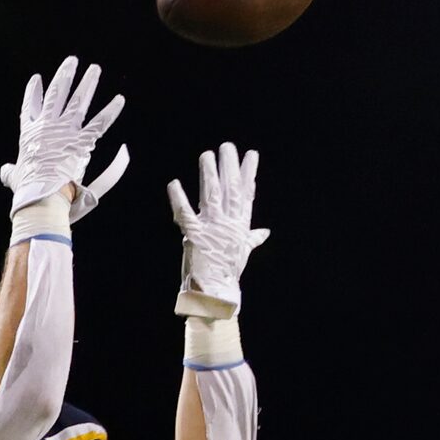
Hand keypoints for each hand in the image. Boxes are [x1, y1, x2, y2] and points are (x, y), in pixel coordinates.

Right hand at [0, 56, 128, 221]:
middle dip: (65, 75)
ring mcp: (66, 131)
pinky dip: (111, 111)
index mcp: (30, 132)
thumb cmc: (28, 188)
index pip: (30, 106)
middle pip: (57, 93)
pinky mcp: (83, 141)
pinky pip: (100, 123)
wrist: (43, 194)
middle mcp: (48, 125)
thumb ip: (10, 172)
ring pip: (79, 100)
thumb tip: (5, 171)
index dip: (33, 91)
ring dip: (88, 82)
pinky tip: (119, 100)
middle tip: (72, 61)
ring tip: (95, 69)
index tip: (37, 79)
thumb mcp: (14, 177)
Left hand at [168, 142, 268, 314]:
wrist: (216, 292)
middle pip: (230, 189)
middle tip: (227, 146)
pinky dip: (178, 199)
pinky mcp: (194, 235)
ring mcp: (212, 228)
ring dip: (209, 174)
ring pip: (211, 195)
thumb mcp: (243, 252)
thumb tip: (265, 232)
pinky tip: (174, 183)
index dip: (248, 173)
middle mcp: (228, 223)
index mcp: (240, 225)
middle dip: (229, 166)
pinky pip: (185, 213)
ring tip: (207, 155)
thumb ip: (253, 238)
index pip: (246, 193)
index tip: (251, 154)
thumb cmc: (229, 273)